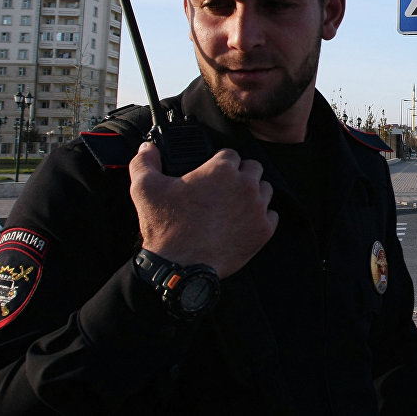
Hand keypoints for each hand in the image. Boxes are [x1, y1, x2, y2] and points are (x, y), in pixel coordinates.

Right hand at [129, 142, 277, 277]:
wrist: (180, 268)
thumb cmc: (166, 228)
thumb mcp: (145, 189)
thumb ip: (144, 162)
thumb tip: (147, 148)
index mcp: (221, 170)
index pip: (230, 154)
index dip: (220, 162)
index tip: (212, 174)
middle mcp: (245, 185)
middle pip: (252, 168)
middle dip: (240, 175)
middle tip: (224, 189)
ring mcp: (257, 208)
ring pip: (265, 190)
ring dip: (253, 194)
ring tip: (234, 205)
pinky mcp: (264, 230)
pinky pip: (272, 215)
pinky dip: (261, 217)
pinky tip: (244, 222)